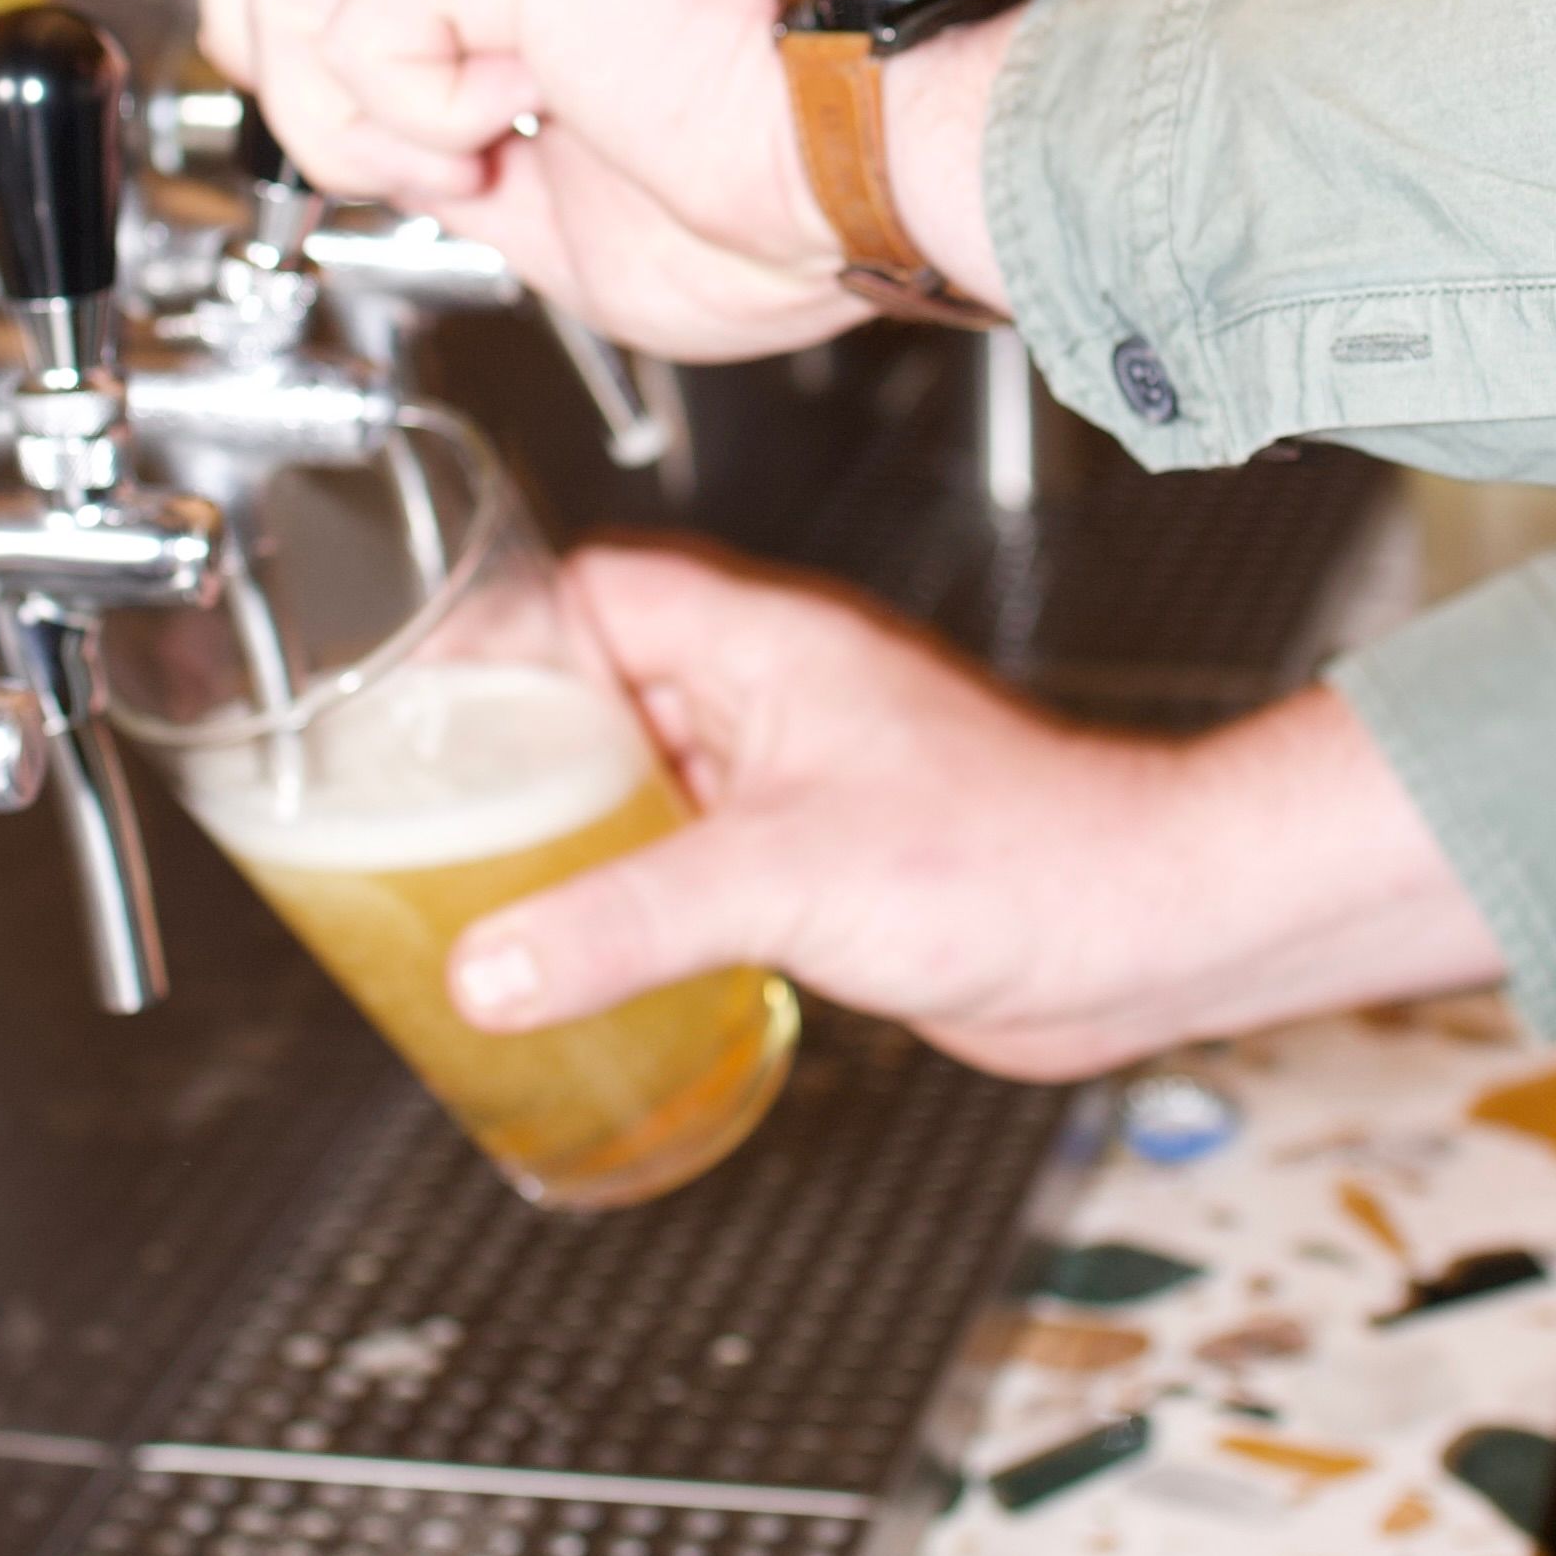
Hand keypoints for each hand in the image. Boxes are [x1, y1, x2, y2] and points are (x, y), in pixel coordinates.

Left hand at [198, 0, 1013, 359]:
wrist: (858, 179)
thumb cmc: (774, 208)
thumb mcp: (556, 224)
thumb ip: (464, 178)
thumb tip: (402, 185)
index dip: (303, 68)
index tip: (392, 171)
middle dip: (284, 68)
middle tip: (392, 154)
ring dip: (364, 127)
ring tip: (481, 163)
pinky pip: (359, 25)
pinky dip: (418, 120)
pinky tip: (517, 134)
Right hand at [446, 546, 1503, 1081]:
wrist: (1141, 933)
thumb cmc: (1020, 856)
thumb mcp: (780, 880)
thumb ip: (624, 921)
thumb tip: (492, 962)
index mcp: (764, 648)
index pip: (594, 593)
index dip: (498, 631)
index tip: (415, 687)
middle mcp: (778, 702)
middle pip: (603, 693)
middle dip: (513, 750)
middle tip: (423, 812)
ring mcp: (803, 782)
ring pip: (650, 782)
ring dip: (574, 831)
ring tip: (481, 889)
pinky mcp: (826, 865)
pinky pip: (697, 861)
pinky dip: (637, 896)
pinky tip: (596, 952)